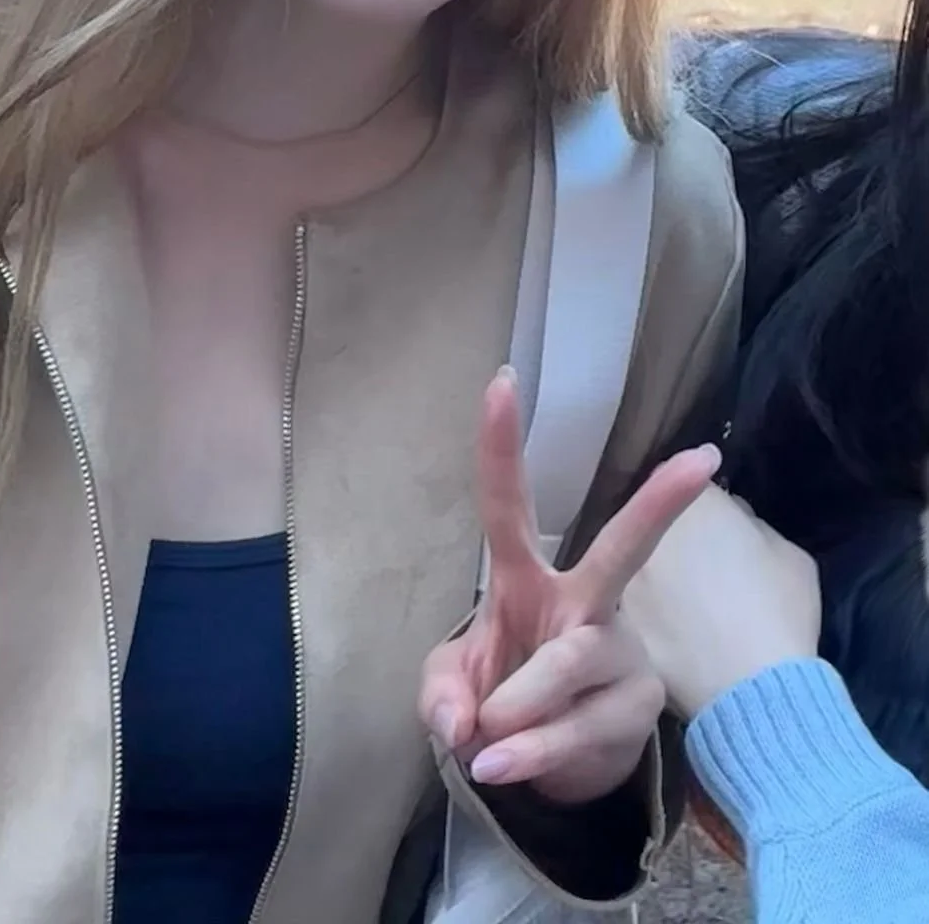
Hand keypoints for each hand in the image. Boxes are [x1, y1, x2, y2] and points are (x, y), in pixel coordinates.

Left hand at [418, 369, 719, 804]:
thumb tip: (462, 723)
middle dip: (663, 503)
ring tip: (485, 748)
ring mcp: (618, 650)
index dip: (499, 445)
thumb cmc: (499, 697)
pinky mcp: (640, 704)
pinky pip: (580, 729)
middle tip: (705, 462)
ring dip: (518, 709)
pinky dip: (532, 754)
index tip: (502, 379)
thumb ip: (442, 696)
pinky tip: (502, 767)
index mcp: (525, 579)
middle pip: (624, 548)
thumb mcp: (452, 692)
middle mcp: (583, 602)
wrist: (553, 768)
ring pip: (569, 664)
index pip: (509, 505)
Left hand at [621, 482, 820, 719]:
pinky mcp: (618, 627)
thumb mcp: (790, 558)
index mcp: (697, 508)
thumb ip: (754, 528)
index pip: (684, 485)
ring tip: (689, 615)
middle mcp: (653, 533)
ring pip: (638, 571)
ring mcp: (630, 580)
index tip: (713, 532)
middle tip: (699, 575)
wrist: (756, 691)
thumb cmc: (782, 617)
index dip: (698, 508)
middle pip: (654, 528)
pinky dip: (648, 622)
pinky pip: (632, 615)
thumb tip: (737, 525)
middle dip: (672, 544)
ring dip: (656, 582)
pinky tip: (675, 644)